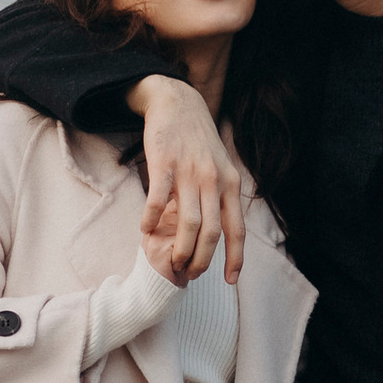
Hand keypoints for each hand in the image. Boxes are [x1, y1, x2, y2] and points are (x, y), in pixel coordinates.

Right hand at [132, 76, 244, 284]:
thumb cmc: (198, 140)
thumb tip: (221, 232)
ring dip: (179, 248)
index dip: (235, 258)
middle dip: (201, 260)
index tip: (230, 280)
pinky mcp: (163, 164)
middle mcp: (213, 180)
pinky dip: (151, 220)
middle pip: (211, 233)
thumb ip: (222, 195)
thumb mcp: (221, 166)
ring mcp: (188, 172)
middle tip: (190, 273)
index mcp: (230, 184)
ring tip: (172, 261)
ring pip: (188, 223)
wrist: (177, 102)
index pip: (237, 229)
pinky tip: (145, 230)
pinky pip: (157, 201)